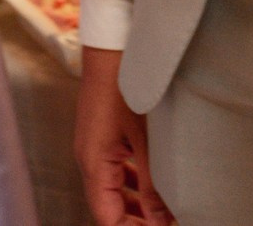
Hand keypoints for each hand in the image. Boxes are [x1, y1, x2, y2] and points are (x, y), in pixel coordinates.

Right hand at [77, 48, 173, 223]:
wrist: (112, 45)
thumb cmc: (125, 84)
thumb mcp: (146, 139)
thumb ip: (153, 183)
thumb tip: (160, 219)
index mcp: (94, 163)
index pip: (106, 217)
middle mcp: (88, 157)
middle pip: (107, 205)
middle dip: (134, 221)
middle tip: (164, 224)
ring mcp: (93, 144)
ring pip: (112, 188)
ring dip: (135, 204)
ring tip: (164, 212)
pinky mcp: (101, 132)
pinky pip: (114, 168)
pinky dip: (133, 183)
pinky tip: (153, 183)